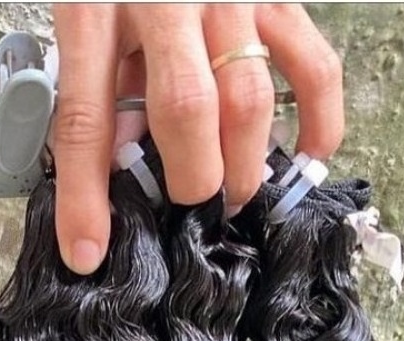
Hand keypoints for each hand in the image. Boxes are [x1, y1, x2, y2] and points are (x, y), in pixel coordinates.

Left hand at [51, 3, 343, 272]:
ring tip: (232, 198)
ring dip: (244, 164)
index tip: (87, 253)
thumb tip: (116, 174)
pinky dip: (317, 120)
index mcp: (95, 9)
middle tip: (192, 210)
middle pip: (186, 108)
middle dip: (191, 178)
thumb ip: (96, 93)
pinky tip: (304, 160)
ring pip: (248, 97)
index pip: (86, 118)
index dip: (85, 196)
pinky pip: (312, 64)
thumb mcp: (86, 26)